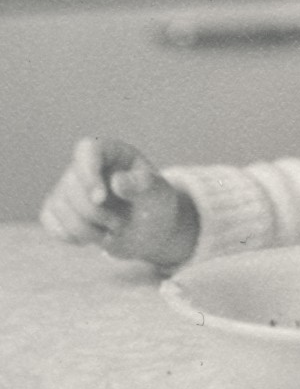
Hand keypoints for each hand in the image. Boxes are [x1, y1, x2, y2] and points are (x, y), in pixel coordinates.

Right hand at [39, 137, 198, 266]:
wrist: (150, 231)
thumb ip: (142, 186)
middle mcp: (87, 166)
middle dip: (95, 213)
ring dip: (85, 229)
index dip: (88, 173)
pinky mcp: (60, 209)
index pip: (87, 150)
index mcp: (112, 153)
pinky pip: (50, 220)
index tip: (100, 198)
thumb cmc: (156, 205)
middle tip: (121, 224)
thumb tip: (116, 182)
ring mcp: (70, 187)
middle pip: (71, 184)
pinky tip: (91, 238)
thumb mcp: (159, 195)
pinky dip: (70, 235)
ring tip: (111, 233)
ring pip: (58, 205)